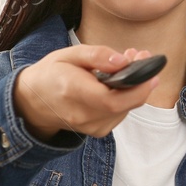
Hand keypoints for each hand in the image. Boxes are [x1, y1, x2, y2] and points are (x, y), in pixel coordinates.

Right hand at [13, 45, 160, 140]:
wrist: (34, 102)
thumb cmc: (52, 73)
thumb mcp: (69, 54)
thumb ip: (97, 55)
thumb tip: (124, 61)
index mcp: (72, 92)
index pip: (112, 100)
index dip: (137, 88)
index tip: (151, 70)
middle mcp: (82, 115)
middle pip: (124, 105)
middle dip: (140, 82)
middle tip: (142, 57)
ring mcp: (91, 127)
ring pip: (126, 108)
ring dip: (134, 88)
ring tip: (128, 63)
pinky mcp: (98, 131)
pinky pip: (121, 113)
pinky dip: (125, 97)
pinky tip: (120, 82)